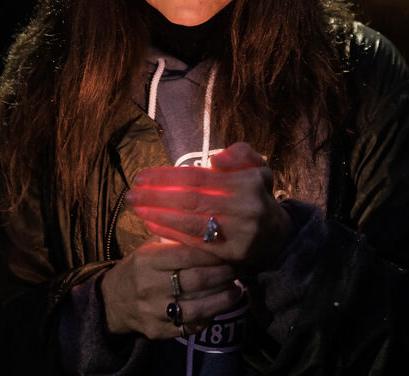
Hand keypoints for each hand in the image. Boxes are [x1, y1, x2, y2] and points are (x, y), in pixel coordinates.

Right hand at [99, 235, 238, 338]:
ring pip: (197, 307)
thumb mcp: (148, 248)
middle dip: (223, 274)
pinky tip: (219, 307)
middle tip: (237, 269)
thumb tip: (206, 224)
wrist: (113, 302)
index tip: (228, 250)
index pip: (186, 255)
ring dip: (222, 299)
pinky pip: (190, 326)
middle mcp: (148, 286)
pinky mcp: (158, 331)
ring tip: (236, 290)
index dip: (211, 253)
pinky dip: (209, 317)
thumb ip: (173, 237)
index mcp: (146, 260)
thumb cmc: (139, 268)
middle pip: (196, 281)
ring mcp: (152, 311)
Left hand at [126, 142, 293, 268]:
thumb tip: (216, 159)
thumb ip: (240, 154)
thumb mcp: (257, 167)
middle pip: (190, 201)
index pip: (198, 178)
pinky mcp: (230, 254)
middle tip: (131, 193)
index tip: (141, 176)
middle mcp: (243, 208)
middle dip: (156, 196)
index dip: (166, 177)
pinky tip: (151, 224)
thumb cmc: (257, 195)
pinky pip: (194, 242)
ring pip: (190, 223)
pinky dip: (170, 233)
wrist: (277, 236)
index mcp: (246, 183)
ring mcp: (237, 233)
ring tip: (136, 208)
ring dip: (158, 215)